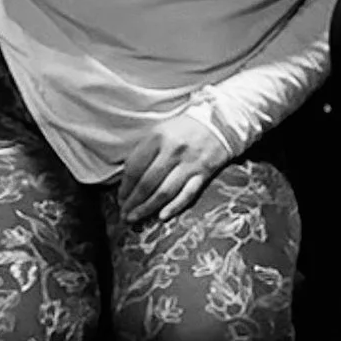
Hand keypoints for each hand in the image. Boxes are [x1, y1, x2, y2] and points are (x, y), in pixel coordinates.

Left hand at [117, 102, 227, 224]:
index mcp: (158, 137)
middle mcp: (173, 150)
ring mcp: (189, 163)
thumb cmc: (185, 128)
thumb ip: (145, 152)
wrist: (220, 123)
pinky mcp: (204, 172)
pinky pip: (187, 194)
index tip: (120, 198)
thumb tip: (128, 180)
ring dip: (148, 208)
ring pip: (165, 192)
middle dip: (133, 202)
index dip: (125, 187)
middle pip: (147, 183)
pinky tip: (162, 217)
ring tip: (136, 218)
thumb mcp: (161, 131)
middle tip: (124, 214)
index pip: (135, 168)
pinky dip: (174, 207)